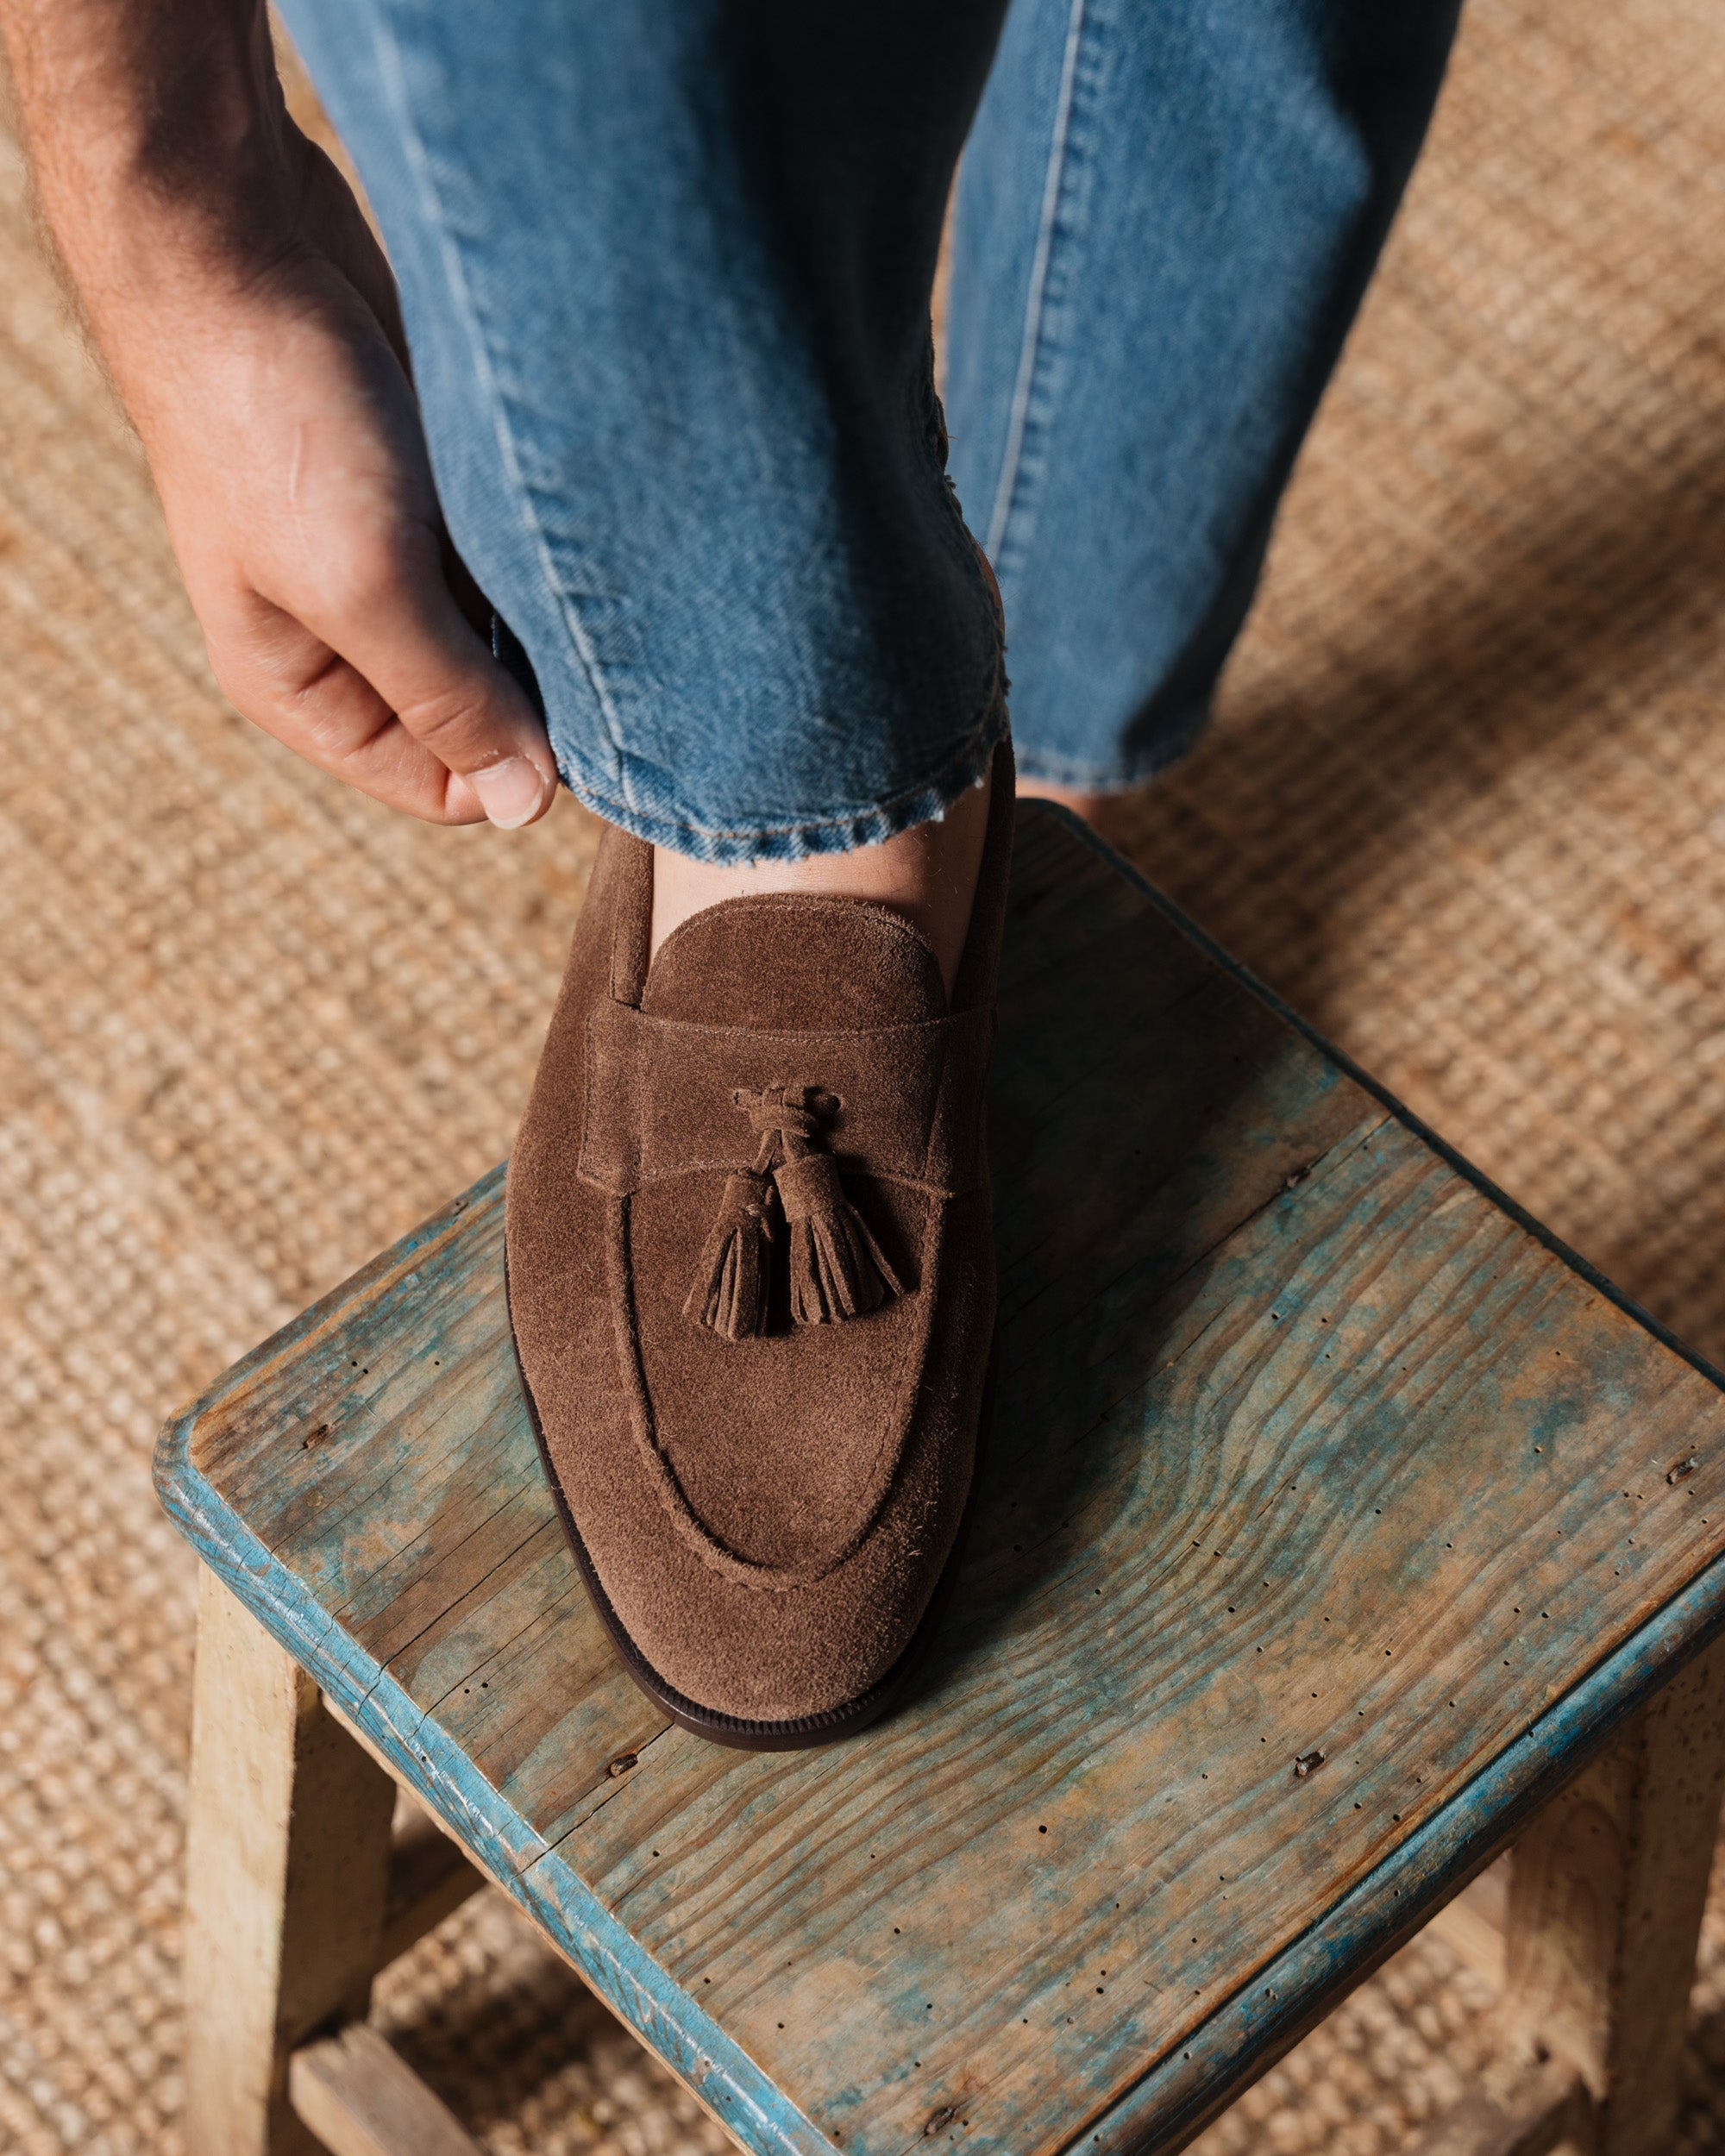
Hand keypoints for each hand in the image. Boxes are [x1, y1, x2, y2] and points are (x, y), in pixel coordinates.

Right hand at [35, 70, 555, 826]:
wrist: (234, 234)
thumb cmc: (273, 419)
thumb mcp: (361, 584)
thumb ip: (445, 697)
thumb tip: (526, 806)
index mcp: (301, 688)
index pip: (441, 785)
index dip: (518, 766)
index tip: (590, 719)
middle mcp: (343, 637)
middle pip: (479, 712)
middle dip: (544, 691)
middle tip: (613, 648)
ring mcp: (387, 558)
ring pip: (503, 631)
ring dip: (554, 617)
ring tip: (599, 580)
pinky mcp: (428, 488)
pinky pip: (508, 554)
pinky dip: (547, 551)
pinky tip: (589, 531)